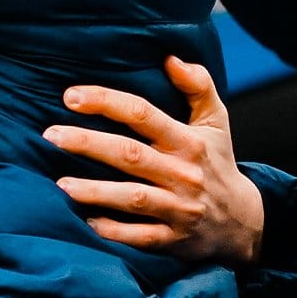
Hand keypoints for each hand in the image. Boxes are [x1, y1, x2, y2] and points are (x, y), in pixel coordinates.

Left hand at [43, 55, 262, 265]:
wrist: (246, 224)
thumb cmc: (218, 162)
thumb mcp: (216, 120)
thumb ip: (198, 84)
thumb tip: (170, 57)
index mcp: (187, 141)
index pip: (142, 113)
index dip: (105, 102)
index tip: (71, 96)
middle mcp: (182, 174)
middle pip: (129, 155)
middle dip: (88, 144)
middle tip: (50, 135)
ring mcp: (179, 209)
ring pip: (132, 198)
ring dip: (95, 191)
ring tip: (60, 184)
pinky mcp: (175, 240)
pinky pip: (142, 237)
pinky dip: (115, 231)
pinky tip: (88, 221)